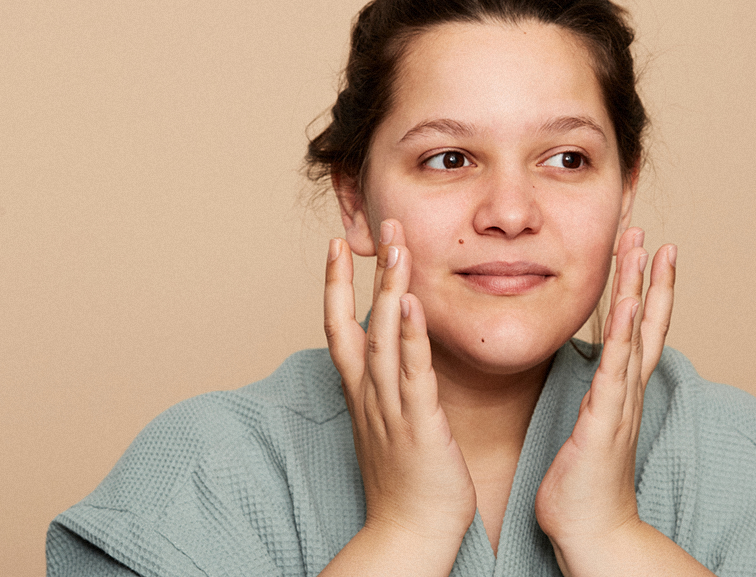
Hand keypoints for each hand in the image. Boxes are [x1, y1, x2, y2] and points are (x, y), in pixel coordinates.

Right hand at [321, 220, 476, 575]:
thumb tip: (392, 356)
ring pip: (386, 337)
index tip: (338, 245)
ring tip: (397, 245)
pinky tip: (416, 303)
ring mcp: (391, 407)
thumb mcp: (389, 424)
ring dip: (390, 289)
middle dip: (365, 271)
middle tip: (379, 223)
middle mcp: (369, 394)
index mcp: (362, 393)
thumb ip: (388, 387)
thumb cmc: (406, 482)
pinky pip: (414, 372)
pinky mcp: (420, 424)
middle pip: (358, 320)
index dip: (336, 284)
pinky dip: (413, 337)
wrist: (409, 532)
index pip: (340, 326)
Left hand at [534, 228, 677, 575]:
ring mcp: (621, 403)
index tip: (646, 253)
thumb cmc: (581, 487)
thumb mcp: (584, 430)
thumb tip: (586, 379)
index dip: (646, 291)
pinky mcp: (606, 420)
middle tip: (652, 234)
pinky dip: (626, 334)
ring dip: (641, 288)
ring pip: (636, 334)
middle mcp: (627, 391)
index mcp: (619, 392)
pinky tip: (628, 302)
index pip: (638, 331)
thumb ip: (589, 401)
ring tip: (644, 247)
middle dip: (650, 277)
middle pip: (647, 322)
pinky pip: (617, 369)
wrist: (591, 531)